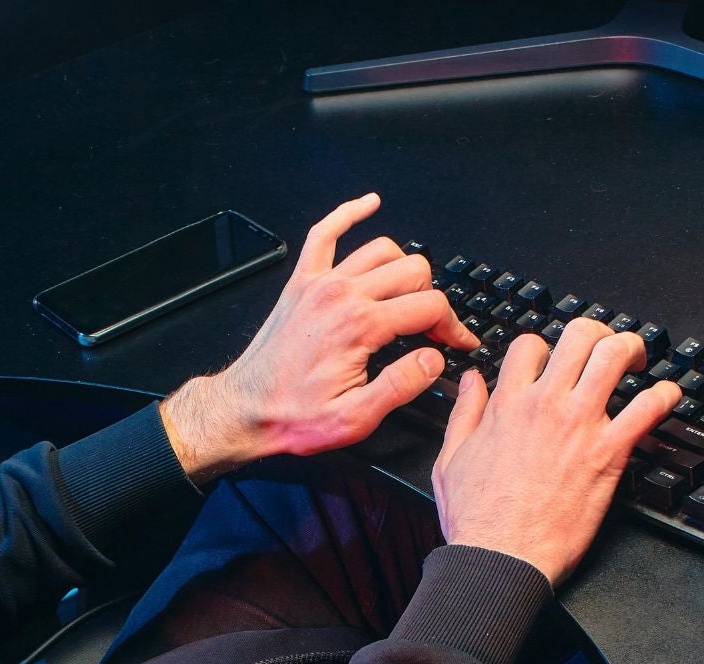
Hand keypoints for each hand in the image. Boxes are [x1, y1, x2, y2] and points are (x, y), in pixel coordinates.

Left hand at [161, 193, 478, 481]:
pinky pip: (325, 232)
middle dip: (432, 299)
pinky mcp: (302, 281)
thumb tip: (434, 358)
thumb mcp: (356, 419)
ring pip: (382, 250)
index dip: (454, 327)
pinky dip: (349, 213)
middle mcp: (340, 295)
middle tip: (433, 329)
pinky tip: (369, 204)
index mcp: (359, 326)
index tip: (459, 343)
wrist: (244, 410)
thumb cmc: (292, 414)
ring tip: (410, 297)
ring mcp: (320, 282)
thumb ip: (401, 385)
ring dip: (405, 269)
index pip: (429, 306)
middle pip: (413, 271)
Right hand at [431, 318, 680, 585]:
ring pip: (613, 357)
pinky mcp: (607, 454)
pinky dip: (663, 396)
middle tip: (606, 347)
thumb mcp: (451, 457)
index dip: (544, 346)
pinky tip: (667, 397)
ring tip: (637, 361)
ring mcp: (579, 426)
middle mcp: (545, 405)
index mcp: (507, 405)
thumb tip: (470, 381)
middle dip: (597, 333)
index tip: (553, 361)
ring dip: (631, 350)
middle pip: (579, 336)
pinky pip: (646, 409)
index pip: (530, 345)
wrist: (500, 557)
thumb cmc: (477, 518)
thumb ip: (464, 412)